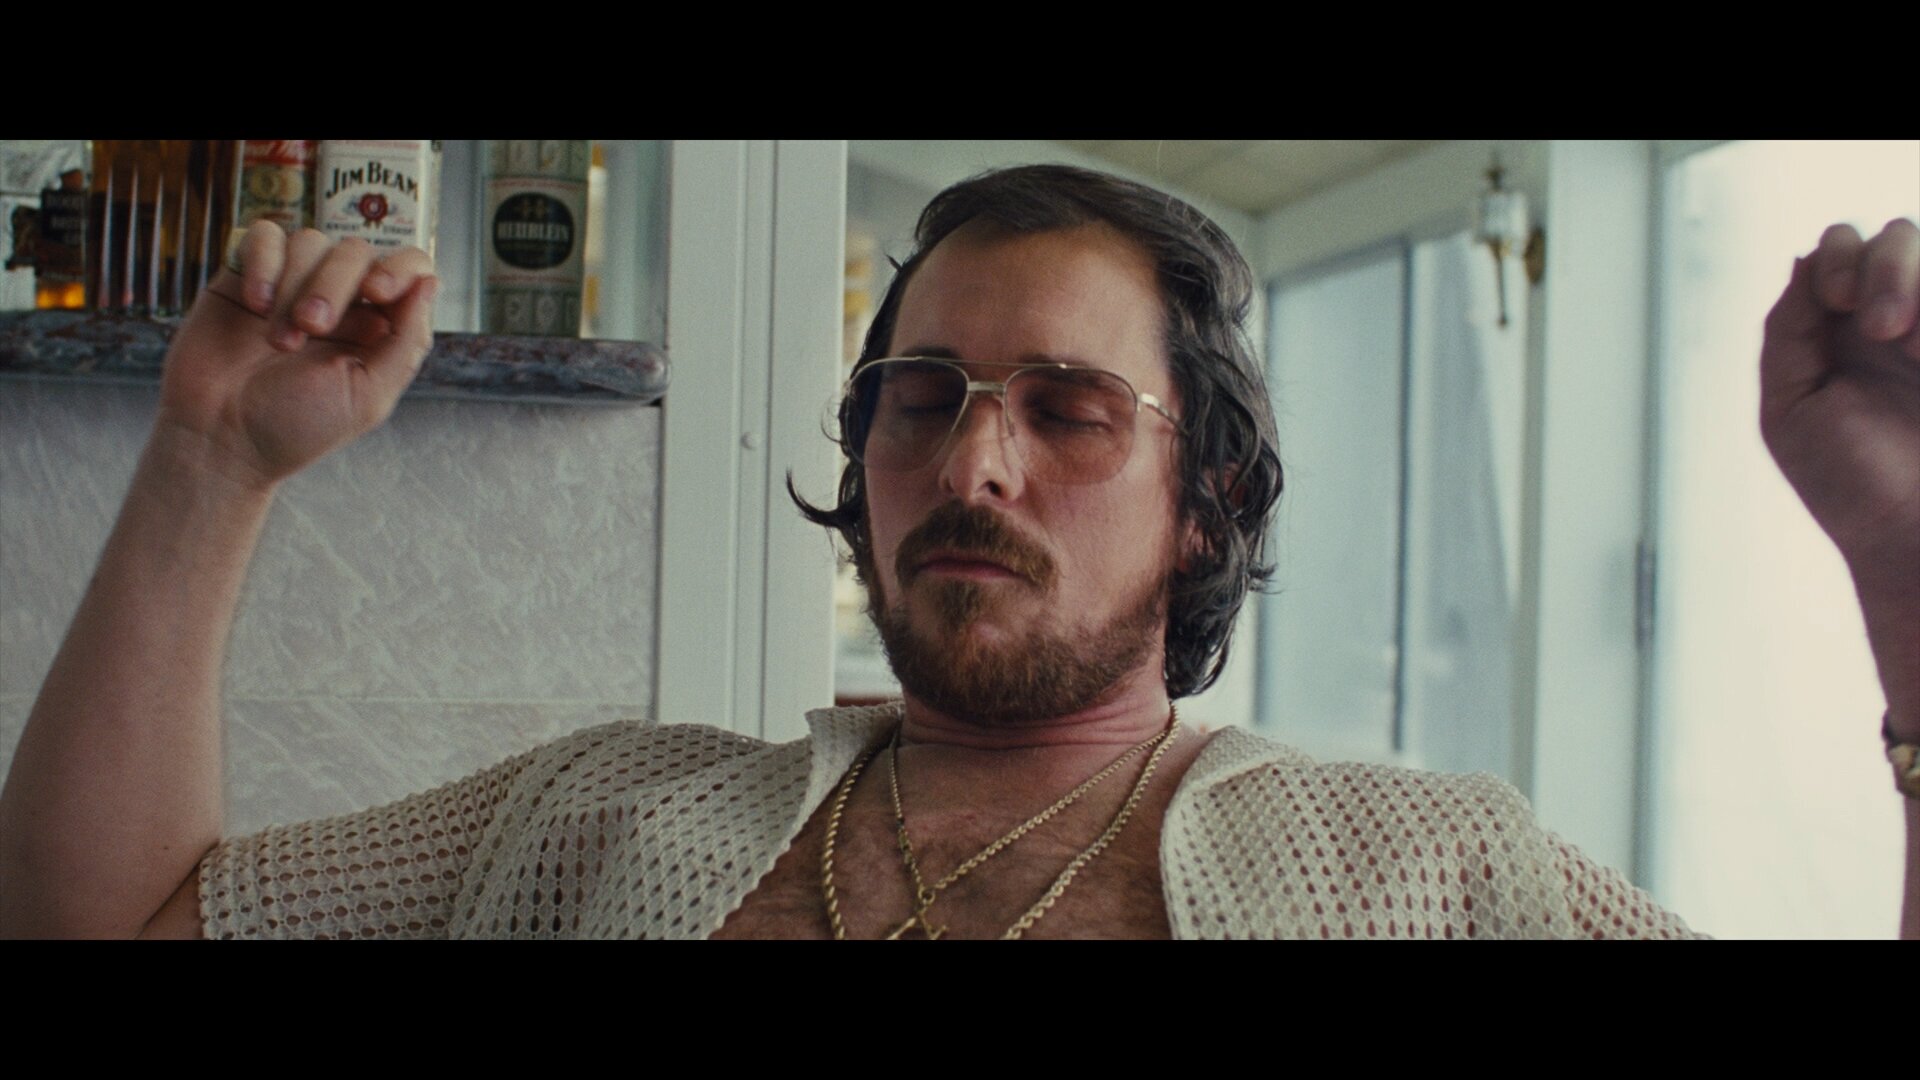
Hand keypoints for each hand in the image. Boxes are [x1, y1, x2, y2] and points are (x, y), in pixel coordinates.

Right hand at [155, 221, 437, 488]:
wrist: (220, 437)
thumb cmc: (296, 427)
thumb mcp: (367, 395)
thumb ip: (406, 341)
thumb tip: (430, 282)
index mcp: (378, 326)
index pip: (408, 267)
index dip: (399, 267)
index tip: (377, 293)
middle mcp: (340, 299)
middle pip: (356, 251)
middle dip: (334, 286)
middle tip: (312, 328)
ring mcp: (292, 283)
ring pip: (310, 241)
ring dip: (295, 287)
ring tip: (278, 340)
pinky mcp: (246, 275)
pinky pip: (264, 236)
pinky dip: (262, 263)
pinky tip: (254, 303)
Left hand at [1761, 218, 1919, 737]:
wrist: (1913, 540)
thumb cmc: (1850, 486)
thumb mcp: (1792, 407)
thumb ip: (1789, 333)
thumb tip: (1801, 262)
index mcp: (1840, 334)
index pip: (1837, 253)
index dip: (1837, 259)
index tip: (1838, 304)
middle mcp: (1895, 323)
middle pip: (1891, 238)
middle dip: (1883, 266)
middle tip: (1881, 327)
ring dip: (1914, 280)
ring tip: (1910, 345)